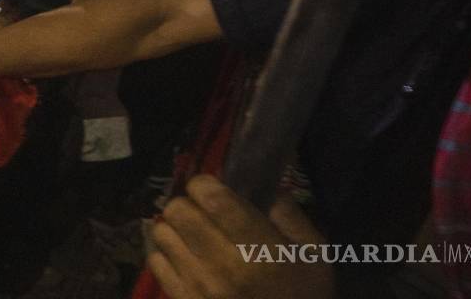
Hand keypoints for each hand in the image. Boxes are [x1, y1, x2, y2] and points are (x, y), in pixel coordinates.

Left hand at [148, 175, 334, 298]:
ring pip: (162, 232)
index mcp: (257, 249)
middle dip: (188, 203)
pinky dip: (167, 254)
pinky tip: (186, 259)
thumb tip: (260, 186)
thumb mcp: (314, 254)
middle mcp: (222, 265)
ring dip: (175, 228)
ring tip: (193, 236)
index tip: (212, 188)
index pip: (211, 197)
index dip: (205, 184)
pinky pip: (155, 261)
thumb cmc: (304, 295)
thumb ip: (289, 214)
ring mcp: (198, 286)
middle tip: (202, 213)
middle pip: (178, 210)